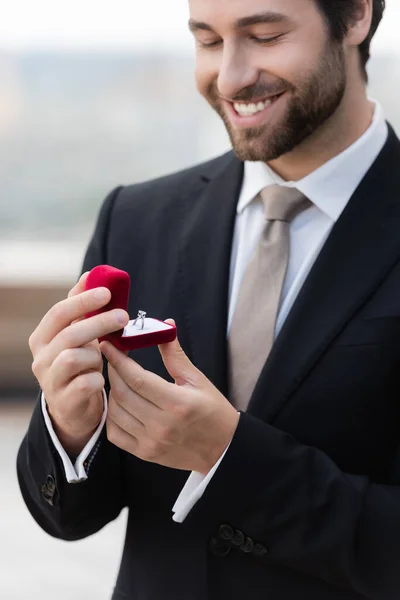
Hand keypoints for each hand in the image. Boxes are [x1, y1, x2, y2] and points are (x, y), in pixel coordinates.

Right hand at [29, 272, 129, 456]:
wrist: (73, 408)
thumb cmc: (79, 364)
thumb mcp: (78, 335)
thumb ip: (81, 309)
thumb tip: (91, 274)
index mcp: (42, 338)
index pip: (58, 312)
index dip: (82, 300)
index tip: (107, 291)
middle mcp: (40, 358)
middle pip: (68, 334)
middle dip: (98, 322)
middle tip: (124, 316)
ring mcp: (49, 381)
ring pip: (73, 358)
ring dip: (96, 354)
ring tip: (105, 357)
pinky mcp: (64, 402)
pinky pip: (85, 384)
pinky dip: (98, 379)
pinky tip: (103, 378)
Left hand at [101, 321, 239, 474]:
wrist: (222, 449)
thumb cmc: (213, 411)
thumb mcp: (198, 380)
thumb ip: (175, 355)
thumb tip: (166, 325)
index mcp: (177, 402)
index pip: (137, 378)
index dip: (118, 360)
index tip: (108, 346)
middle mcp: (161, 424)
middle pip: (123, 393)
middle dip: (113, 372)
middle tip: (112, 359)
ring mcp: (151, 442)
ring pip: (116, 412)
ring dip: (112, 392)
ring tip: (118, 380)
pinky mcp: (145, 454)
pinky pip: (115, 433)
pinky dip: (112, 416)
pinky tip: (120, 404)